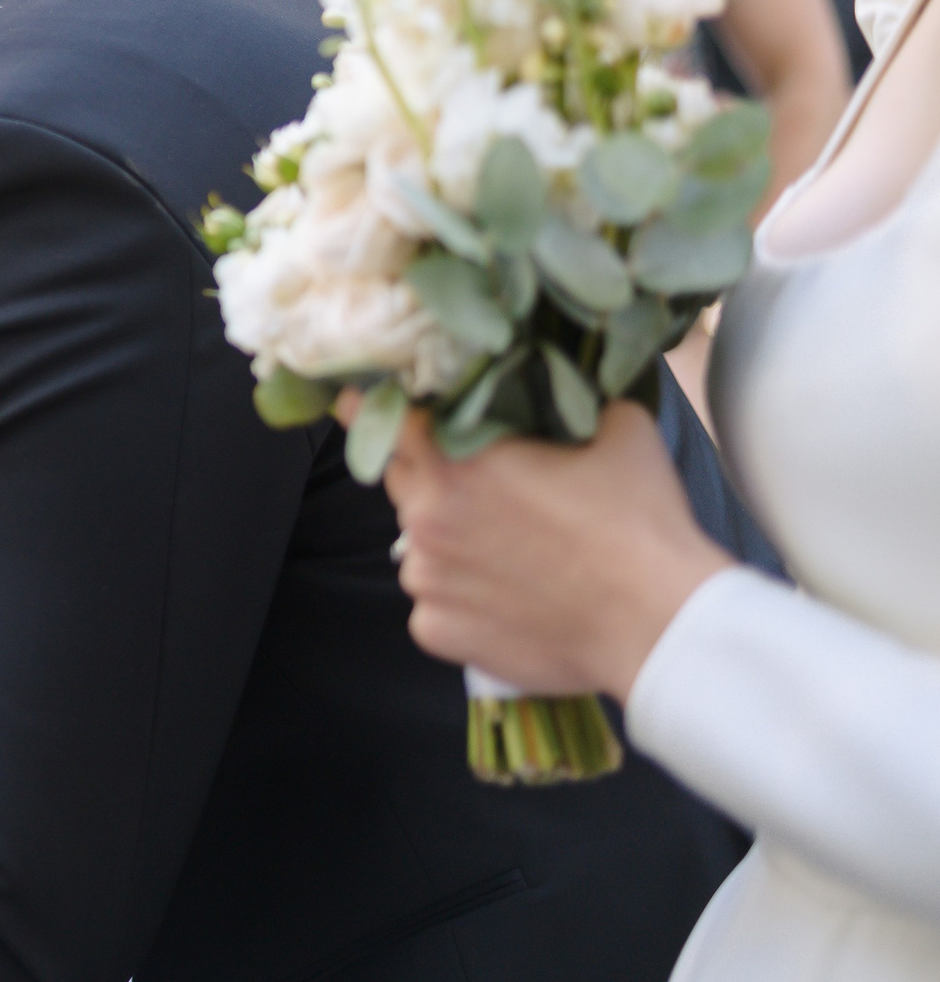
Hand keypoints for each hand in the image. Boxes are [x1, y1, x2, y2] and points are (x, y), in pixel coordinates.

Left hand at [381, 399, 732, 701]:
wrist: (659, 624)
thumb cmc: (640, 525)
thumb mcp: (618, 431)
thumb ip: (572, 401)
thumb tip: (567, 387)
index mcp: (454, 462)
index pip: (383, 420)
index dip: (371, 408)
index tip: (359, 403)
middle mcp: (425, 518)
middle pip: (401, 481)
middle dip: (426, 474)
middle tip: (476, 485)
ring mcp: (427, 579)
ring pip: (417, 548)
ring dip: (445, 542)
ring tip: (507, 553)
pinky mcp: (438, 632)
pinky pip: (432, 605)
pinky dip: (457, 599)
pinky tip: (504, 599)